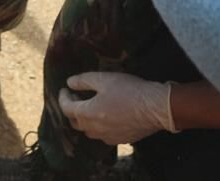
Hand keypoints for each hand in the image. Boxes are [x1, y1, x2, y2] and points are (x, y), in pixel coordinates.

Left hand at [58, 72, 176, 145]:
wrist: (156, 107)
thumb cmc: (129, 90)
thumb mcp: (103, 79)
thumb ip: (83, 81)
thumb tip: (69, 83)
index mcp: (88, 113)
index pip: (66, 108)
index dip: (63, 98)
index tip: (65, 89)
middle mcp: (95, 129)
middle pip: (75, 122)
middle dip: (72, 109)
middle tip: (76, 97)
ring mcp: (108, 137)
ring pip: (88, 131)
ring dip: (84, 120)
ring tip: (89, 107)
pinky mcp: (120, 140)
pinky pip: (103, 135)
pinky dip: (98, 127)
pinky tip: (105, 117)